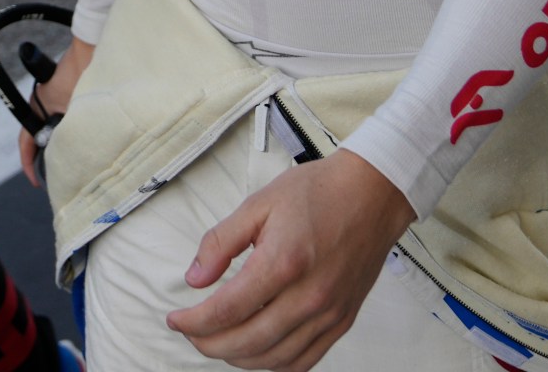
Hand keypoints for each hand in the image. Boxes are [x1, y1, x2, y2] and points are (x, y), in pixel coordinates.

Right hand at [19, 35, 96, 187]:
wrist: (91, 48)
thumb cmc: (80, 73)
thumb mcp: (72, 108)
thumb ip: (69, 130)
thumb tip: (74, 153)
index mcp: (37, 105)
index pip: (26, 140)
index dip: (27, 163)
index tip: (35, 181)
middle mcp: (44, 102)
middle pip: (41, 136)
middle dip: (47, 158)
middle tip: (58, 178)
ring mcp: (58, 98)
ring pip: (56, 128)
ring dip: (63, 144)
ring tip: (75, 162)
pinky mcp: (73, 95)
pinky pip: (69, 120)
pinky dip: (73, 133)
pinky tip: (87, 141)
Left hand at [164, 150, 416, 371]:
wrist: (372, 194)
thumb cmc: (318, 193)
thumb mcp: (258, 205)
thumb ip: (220, 243)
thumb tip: (195, 278)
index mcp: (283, 263)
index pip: (227, 310)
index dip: (193, 322)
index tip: (175, 320)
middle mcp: (309, 295)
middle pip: (247, 341)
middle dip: (208, 343)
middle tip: (190, 332)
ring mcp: (329, 313)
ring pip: (274, 358)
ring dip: (238, 357)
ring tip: (217, 341)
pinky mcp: (342, 320)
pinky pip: (304, 361)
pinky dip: (274, 364)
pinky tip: (256, 352)